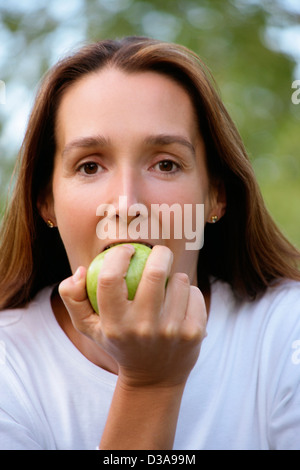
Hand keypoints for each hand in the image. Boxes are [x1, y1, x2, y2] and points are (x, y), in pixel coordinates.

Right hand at [59, 244, 206, 388]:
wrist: (154, 378)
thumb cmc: (118, 341)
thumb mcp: (88, 325)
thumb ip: (73, 297)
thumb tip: (80, 269)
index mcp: (113, 324)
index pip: (109, 278)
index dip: (118, 255)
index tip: (128, 250)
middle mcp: (142, 328)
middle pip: (155, 272)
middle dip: (159, 253)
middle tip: (158, 253)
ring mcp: (171, 332)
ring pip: (179, 280)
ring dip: (174, 276)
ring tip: (167, 287)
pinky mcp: (194, 334)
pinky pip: (194, 294)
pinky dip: (188, 292)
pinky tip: (180, 303)